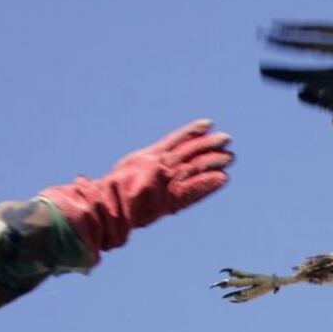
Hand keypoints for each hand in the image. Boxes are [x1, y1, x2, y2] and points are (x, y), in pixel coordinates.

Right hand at [41, 119, 232, 254]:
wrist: (102, 207)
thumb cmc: (103, 195)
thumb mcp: (115, 178)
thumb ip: (127, 173)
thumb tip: (107, 175)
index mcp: (145, 157)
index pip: (173, 140)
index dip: (191, 132)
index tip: (207, 124)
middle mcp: (157, 165)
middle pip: (188, 151)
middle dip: (208, 144)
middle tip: (226, 139)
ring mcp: (164, 180)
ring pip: (195, 167)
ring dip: (213, 162)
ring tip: (230, 156)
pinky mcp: (169, 198)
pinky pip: (193, 190)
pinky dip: (208, 184)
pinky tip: (223, 179)